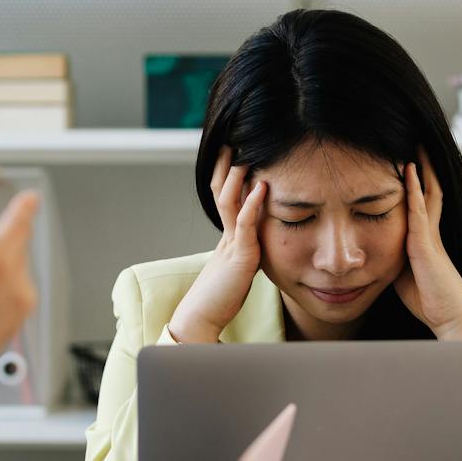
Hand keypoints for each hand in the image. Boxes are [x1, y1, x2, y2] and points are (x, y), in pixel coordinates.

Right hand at [169, 147, 266, 343]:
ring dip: (238, 176)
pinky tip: (261, 187)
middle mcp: (227, 236)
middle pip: (223, 191)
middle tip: (233, 139)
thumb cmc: (218, 302)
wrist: (200, 321)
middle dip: (228, 165)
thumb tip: (257, 248)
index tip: (234, 152)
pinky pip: (245, 225)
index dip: (228, 174)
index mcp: (227, 238)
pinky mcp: (239, 257)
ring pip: (231, 202)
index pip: (225, 197)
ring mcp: (231, 245)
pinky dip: (253, 204)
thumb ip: (245, 256)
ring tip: (246, 153)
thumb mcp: (237, 272)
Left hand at [392, 150, 461, 339]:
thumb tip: (378, 253)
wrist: (453, 318)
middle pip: (430, 190)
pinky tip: (408, 171)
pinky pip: (420, 211)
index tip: (411, 161)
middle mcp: (432, 233)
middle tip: (418, 141)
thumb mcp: (406, 275)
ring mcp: (431, 237)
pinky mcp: (427, 245)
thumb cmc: (431, 302)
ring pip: (427, 194)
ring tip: (415, 144)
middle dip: (424, 166)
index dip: (418, 181)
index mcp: (427, 240)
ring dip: (421, 169)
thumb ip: (395, 259)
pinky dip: (413, 189)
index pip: (424, 203)